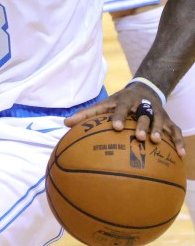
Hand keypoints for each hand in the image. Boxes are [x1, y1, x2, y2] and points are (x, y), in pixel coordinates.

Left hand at [65, 83, 184, 155]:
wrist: (144, 89)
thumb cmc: (118, 102)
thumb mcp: (104, 104)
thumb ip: (86, 114)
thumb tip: (65, 124)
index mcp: (125, 101)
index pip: (120, 108)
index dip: (118, 116)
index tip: (115, 127)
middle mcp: (142, 105)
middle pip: (143, 114)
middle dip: (142, 124)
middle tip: (140, 137)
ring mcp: (157, 112)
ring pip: (160, 120)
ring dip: (160, 131)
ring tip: (157, 142)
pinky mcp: (168, 120)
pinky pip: (175, 131)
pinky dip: (179, 142)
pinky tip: (181, 155)